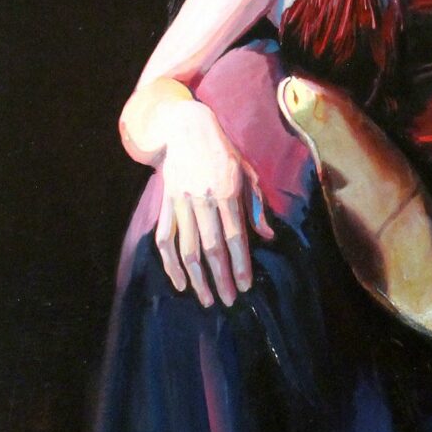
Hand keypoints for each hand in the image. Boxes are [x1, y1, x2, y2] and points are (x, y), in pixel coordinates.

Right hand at [155, 101, 274, 307]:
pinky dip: (169, 263)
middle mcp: (202, 200)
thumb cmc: (224, 153)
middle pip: (211, 248)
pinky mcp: (164, 204)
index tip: (245, 286)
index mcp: (227, 192)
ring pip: (186, 248)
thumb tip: (267, 238)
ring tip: (206, 299)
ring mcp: (180, 203)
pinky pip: (164, 239)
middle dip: (220, 278)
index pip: (235, 237)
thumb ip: (257, 206)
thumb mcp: (248, 173)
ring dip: (196, 278)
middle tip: (227, 301)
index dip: (240, 264)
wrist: (187, 130)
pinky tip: (180, 282)